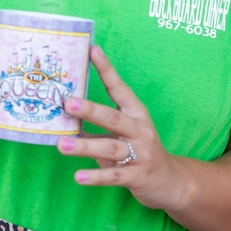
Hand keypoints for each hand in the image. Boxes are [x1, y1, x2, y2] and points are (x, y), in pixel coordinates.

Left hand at [57, 46, 189, 211]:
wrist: (169, 180)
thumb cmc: (138, 150)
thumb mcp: (124, 131)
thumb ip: (101, 123)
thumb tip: (65, 112)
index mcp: (136, 113)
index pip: (119, 88)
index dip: (106, 69)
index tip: (93, 51)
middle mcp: (139, 130)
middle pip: (113, 118)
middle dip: (90, 110)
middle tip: (67, 103)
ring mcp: (140, 153)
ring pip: (110, 148)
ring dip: (84, 146)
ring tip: (62, 145)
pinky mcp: (137, 176)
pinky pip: (113, 176)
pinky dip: (95, 176)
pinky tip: (78, 176)